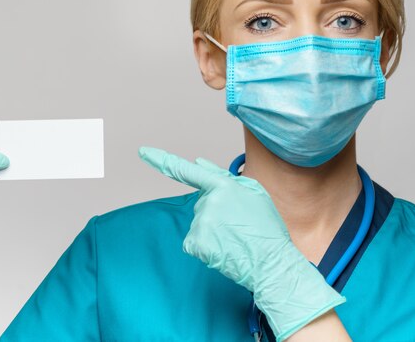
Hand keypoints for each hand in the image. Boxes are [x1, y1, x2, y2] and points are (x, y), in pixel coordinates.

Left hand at [138, 146, 345, 341]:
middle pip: (200, 205)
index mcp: (223, 185)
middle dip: (215, 214)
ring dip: (212, 232)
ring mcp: (200, 223)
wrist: (272, 263)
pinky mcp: (195, 243)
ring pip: (198, 224)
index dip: (161, 160)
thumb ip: (222, 176)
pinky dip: (206, 248)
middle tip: (239, 226)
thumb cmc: (266, 228)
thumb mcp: (253, 194)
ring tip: (235, 238)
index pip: (186, 170)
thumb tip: (198, 162)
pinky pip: (194, 242)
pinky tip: (224, 250)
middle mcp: (208, 201)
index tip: (142, 151)